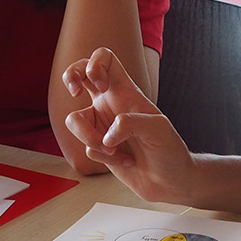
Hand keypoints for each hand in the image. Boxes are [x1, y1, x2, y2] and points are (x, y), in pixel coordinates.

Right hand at [63, 48, 195, 201]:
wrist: (170, 180)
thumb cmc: (170, 150)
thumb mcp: (158, 129)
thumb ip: (131, 124)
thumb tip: (107, 135)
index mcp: (126, 92)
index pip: (106, 59)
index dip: (95, 65)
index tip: (100, 85)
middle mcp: (110, 105)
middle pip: (78, 74)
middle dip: (70, 76)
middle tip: (75, 92)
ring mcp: (102, 126)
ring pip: (74, 121)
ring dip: (90, 138)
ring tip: (113, 150)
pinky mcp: (99, 149)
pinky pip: (88, 149)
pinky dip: (106, 159)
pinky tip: (126, 161)